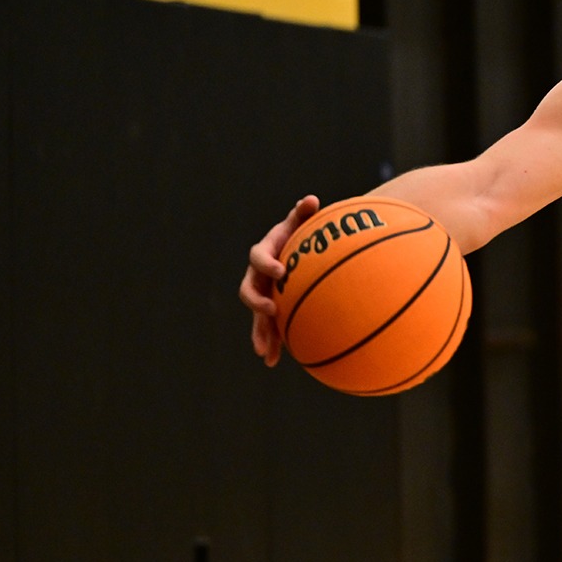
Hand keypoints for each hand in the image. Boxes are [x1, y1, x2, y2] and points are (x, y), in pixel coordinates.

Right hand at [238, 195, 319, 365]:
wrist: (302, 250)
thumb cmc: (304, 235)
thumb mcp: (303, 223)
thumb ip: (304, 213)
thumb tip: (312, 200)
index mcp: (266, 252)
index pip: (259, 256)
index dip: (266, 263)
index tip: (280, 270)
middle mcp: (259, 276)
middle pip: (249, 289)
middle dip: (257, 301)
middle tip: (271, 310)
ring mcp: (263, 294)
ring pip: (256, 315)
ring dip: (259, 332)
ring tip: (263, 351)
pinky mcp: (272, 310)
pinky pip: (269, 328)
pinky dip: (271, 343)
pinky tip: (273, 361)